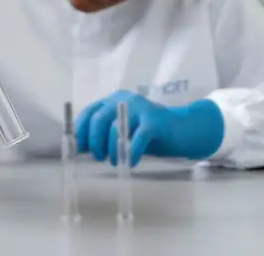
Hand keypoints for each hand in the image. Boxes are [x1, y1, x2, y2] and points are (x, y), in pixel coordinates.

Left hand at [75, 90, 224, 166]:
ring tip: (115, 162)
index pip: (90, 111)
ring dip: (112, 150)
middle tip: (98, 157)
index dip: (81, 130)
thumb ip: (104, 135)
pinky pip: (137, 138)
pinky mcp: (155, 121)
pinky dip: (131, 153)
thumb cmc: (150, 134)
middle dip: (95, 141)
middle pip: (99, 118)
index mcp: (115, 100)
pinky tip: (132, 162)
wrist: (184, 130)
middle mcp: (126, 100)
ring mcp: (141, 108)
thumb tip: (79, 148)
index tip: (79, 147)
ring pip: (116, 128)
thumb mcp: (124, 131)